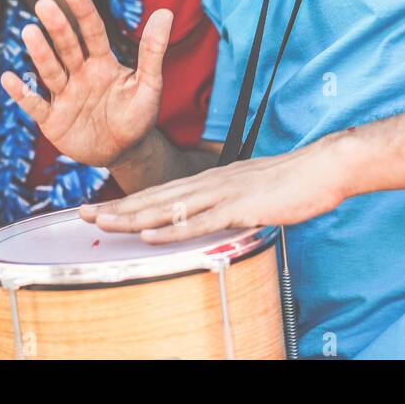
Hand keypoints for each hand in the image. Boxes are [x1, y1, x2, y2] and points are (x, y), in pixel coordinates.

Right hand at [0, 0, 171, 169]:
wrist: (125, 152)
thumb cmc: (137, 115)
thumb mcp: (150, 84)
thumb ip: (153, 51)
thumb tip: (166, 13)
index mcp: (102, 62)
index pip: (92, 32)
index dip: (83, 12)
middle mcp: (79, 74)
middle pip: (67, 47)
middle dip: (57, 27)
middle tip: (44, 4)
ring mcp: (64, 95)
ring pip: (50, 71)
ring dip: (40, 53)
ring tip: (29, 32)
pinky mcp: (52, 120)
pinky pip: (35, 105)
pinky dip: (22, 94)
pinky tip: (8, 79)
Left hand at [81, 140, 344, 242]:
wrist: (323, 167)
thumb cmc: (291, 182)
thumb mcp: (250, 190)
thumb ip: (227, 202)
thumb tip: (211, 215)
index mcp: (210, 179)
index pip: (160, 192)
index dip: (127, 200)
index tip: (98, 206)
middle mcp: (208, 183)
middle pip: (154, 197)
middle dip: (116, 206)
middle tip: (81, 213)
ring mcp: (222, 194)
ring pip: (168, 208)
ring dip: (132, 217)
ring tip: (102, 222)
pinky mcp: (239, 208)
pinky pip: (199, 222)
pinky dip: (171, 229)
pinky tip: (148, 235)